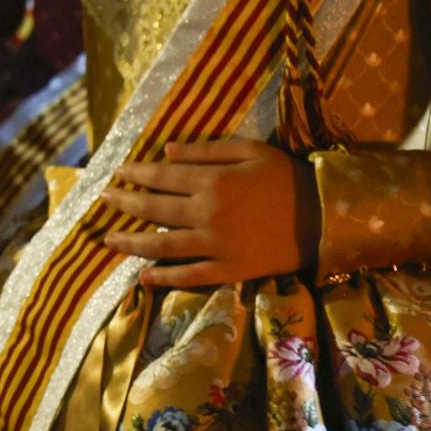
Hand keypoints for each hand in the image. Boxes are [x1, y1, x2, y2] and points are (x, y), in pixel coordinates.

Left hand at [99, 139, 317, 287]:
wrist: (327, 219)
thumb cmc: (289, 178)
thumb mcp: (251, 151)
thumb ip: (207, 151)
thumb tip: (167, 151)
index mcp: (213, 182)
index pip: (161, 176)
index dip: (136, 174)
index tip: (117, 172)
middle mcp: (207, 214)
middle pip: (154, 209)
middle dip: (124, 203)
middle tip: (103, 200)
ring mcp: (216, 246)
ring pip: (162, 246)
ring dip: (131, 243)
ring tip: (108, 240)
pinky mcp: (230, 270)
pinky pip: (190, 276)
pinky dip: (164, 278)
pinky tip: (143, 277)